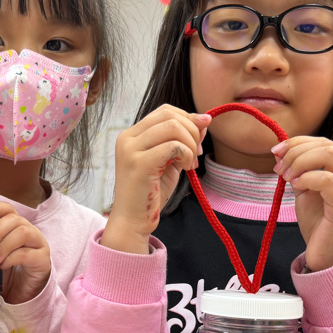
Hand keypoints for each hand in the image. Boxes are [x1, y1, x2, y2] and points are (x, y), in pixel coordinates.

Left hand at [0, 202, 50, 304]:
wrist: (23, 293)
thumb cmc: (9, 271)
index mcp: (16, 227)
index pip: (8, 209)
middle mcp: (29, 231)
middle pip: (15, 219)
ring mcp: (39, 244)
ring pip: (23, 233)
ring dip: (4, 246)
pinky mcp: (43, 260)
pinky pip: (27, 253)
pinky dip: (11, 259)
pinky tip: (3, 266)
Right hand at [102, 105, 210, 253]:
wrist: (133, 220)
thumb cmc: (151, 192)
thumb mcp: (170, 161)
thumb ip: (182, 140)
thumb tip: (204, 120)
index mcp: (132, 135)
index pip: (164, 111)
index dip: (187, 119)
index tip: (199, 139)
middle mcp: (127, 138)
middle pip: (169, 115)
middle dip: (192, 131)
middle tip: (196, 154)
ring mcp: (131, 149)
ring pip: (173, 127)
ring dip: (190, 144)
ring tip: (190, 164)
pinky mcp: (139, 163)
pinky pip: (173, 146)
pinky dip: (186, 155)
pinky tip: (185, 169)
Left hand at [271, 137, 332, 270]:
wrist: (329, 258)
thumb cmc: (320, 225)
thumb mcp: (308, 190)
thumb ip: (300, 170)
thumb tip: (282, 150)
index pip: (327, 143)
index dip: (299, 142)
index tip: (277, 151)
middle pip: (328, 146)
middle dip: (297, 151)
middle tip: (279, 166)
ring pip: (330, 155)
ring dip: (300, 162)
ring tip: (286, 177)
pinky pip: (327, 180)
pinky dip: (307, 178)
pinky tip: (296, 186)